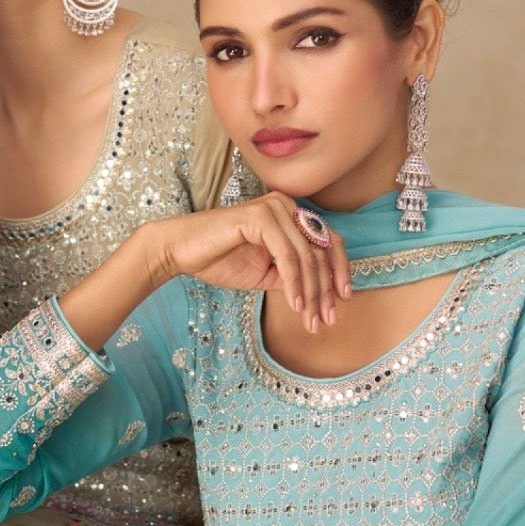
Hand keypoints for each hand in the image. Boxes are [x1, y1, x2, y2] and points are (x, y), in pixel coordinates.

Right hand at [149, 192, 351, 332]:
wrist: (181, 251)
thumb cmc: (220, 259)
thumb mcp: (266, 273)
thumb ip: (293, 275)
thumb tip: (323, 293)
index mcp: (290, 214)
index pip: (328, 240)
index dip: (339, 271)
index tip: (342, 300)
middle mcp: (286, 205)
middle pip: (321, 250)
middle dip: (325, 290)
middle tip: (325, 320)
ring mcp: (274, 207)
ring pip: (307, 255)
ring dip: (311, 292)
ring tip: (309, 319)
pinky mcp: (260, 215)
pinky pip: (287, 255)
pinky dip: (294, 282)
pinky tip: (294, 305)